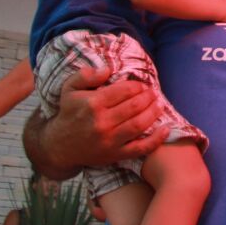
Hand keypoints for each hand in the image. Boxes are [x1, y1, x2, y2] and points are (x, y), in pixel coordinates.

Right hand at [39, 65, 165, 173]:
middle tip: (153, 93)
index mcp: (93, 104)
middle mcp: (102, 122)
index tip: (142, 85)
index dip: (138, 86)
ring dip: (154, 112)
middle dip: (149, 97)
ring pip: (140, 124)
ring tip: (160, 105)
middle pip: (135, 106)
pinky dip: (156, 139)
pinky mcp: (115, 155)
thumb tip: (107, 69)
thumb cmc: (69, 113)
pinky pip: (140, 148)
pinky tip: (166, 129)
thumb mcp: (69, 89)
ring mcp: (110, 140)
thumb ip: (85, 75)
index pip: (124, 90)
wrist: (60, 146)